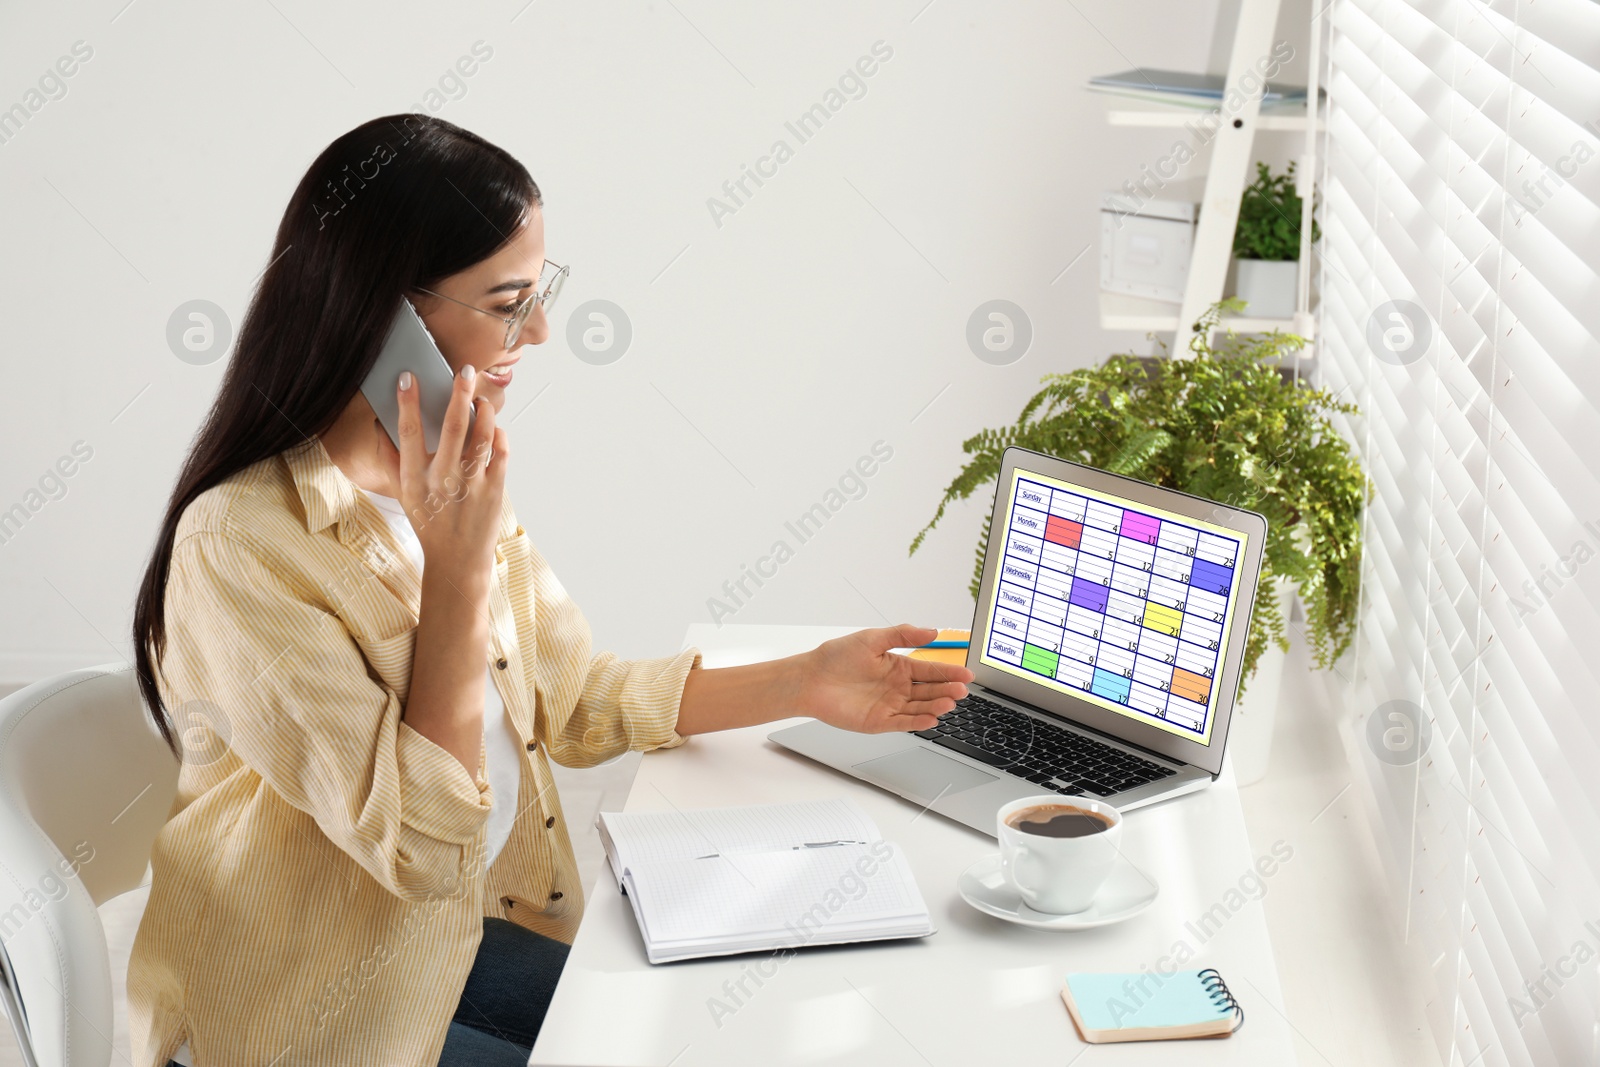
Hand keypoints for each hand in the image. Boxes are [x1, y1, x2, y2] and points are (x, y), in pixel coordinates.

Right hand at [374, 363, 508, 587]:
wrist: (457, 561)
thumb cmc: (429, 524)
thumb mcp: (402, 495)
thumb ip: (390, 461)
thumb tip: (380, 426)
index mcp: (415, 479)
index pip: (408, 432)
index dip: (406, 402)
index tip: (408, 377)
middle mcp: (443, 479)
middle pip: (452, 426)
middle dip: (458, 392)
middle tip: (463, 370)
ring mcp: (472, 484)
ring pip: (483, 434)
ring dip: (484, 411)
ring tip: (480, 400)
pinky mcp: (495, 490)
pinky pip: (500, 451)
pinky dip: (499, 434)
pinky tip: (493, 428)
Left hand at [798, 625, 974, 733]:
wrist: (810, 679)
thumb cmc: (836, 656)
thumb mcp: (873, 638)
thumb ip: (903, 635)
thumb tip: (933, 631)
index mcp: (898, 667)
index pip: (930, 670)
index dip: (949, 672)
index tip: (967, 673)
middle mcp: (897, 687)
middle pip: (929, 691)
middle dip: (947, 690)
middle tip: (961, 690)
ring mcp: (889, 706)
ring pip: (920, 707)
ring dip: (936, 706)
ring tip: (949, 702)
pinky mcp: (879, 722)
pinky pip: (903, 723)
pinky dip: (918, 722)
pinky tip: (932, 718)